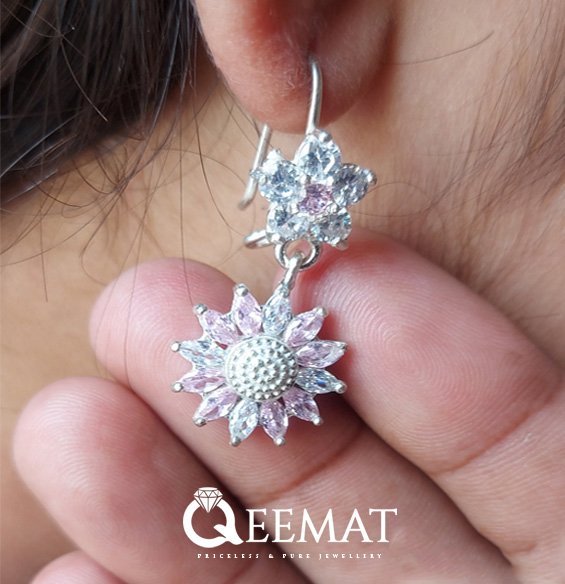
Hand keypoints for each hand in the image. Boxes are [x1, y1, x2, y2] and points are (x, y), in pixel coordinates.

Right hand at [14, 232, 564, 582]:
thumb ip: (521, 430)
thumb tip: (376, 292)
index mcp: (563, 555)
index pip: (504, 437)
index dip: (431, 360)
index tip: (342, 274)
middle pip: (345, 493)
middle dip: (246, 395)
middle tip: (148, 307)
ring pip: (253, 570)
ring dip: (155, 505)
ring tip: (68, 425)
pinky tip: (65, 576)